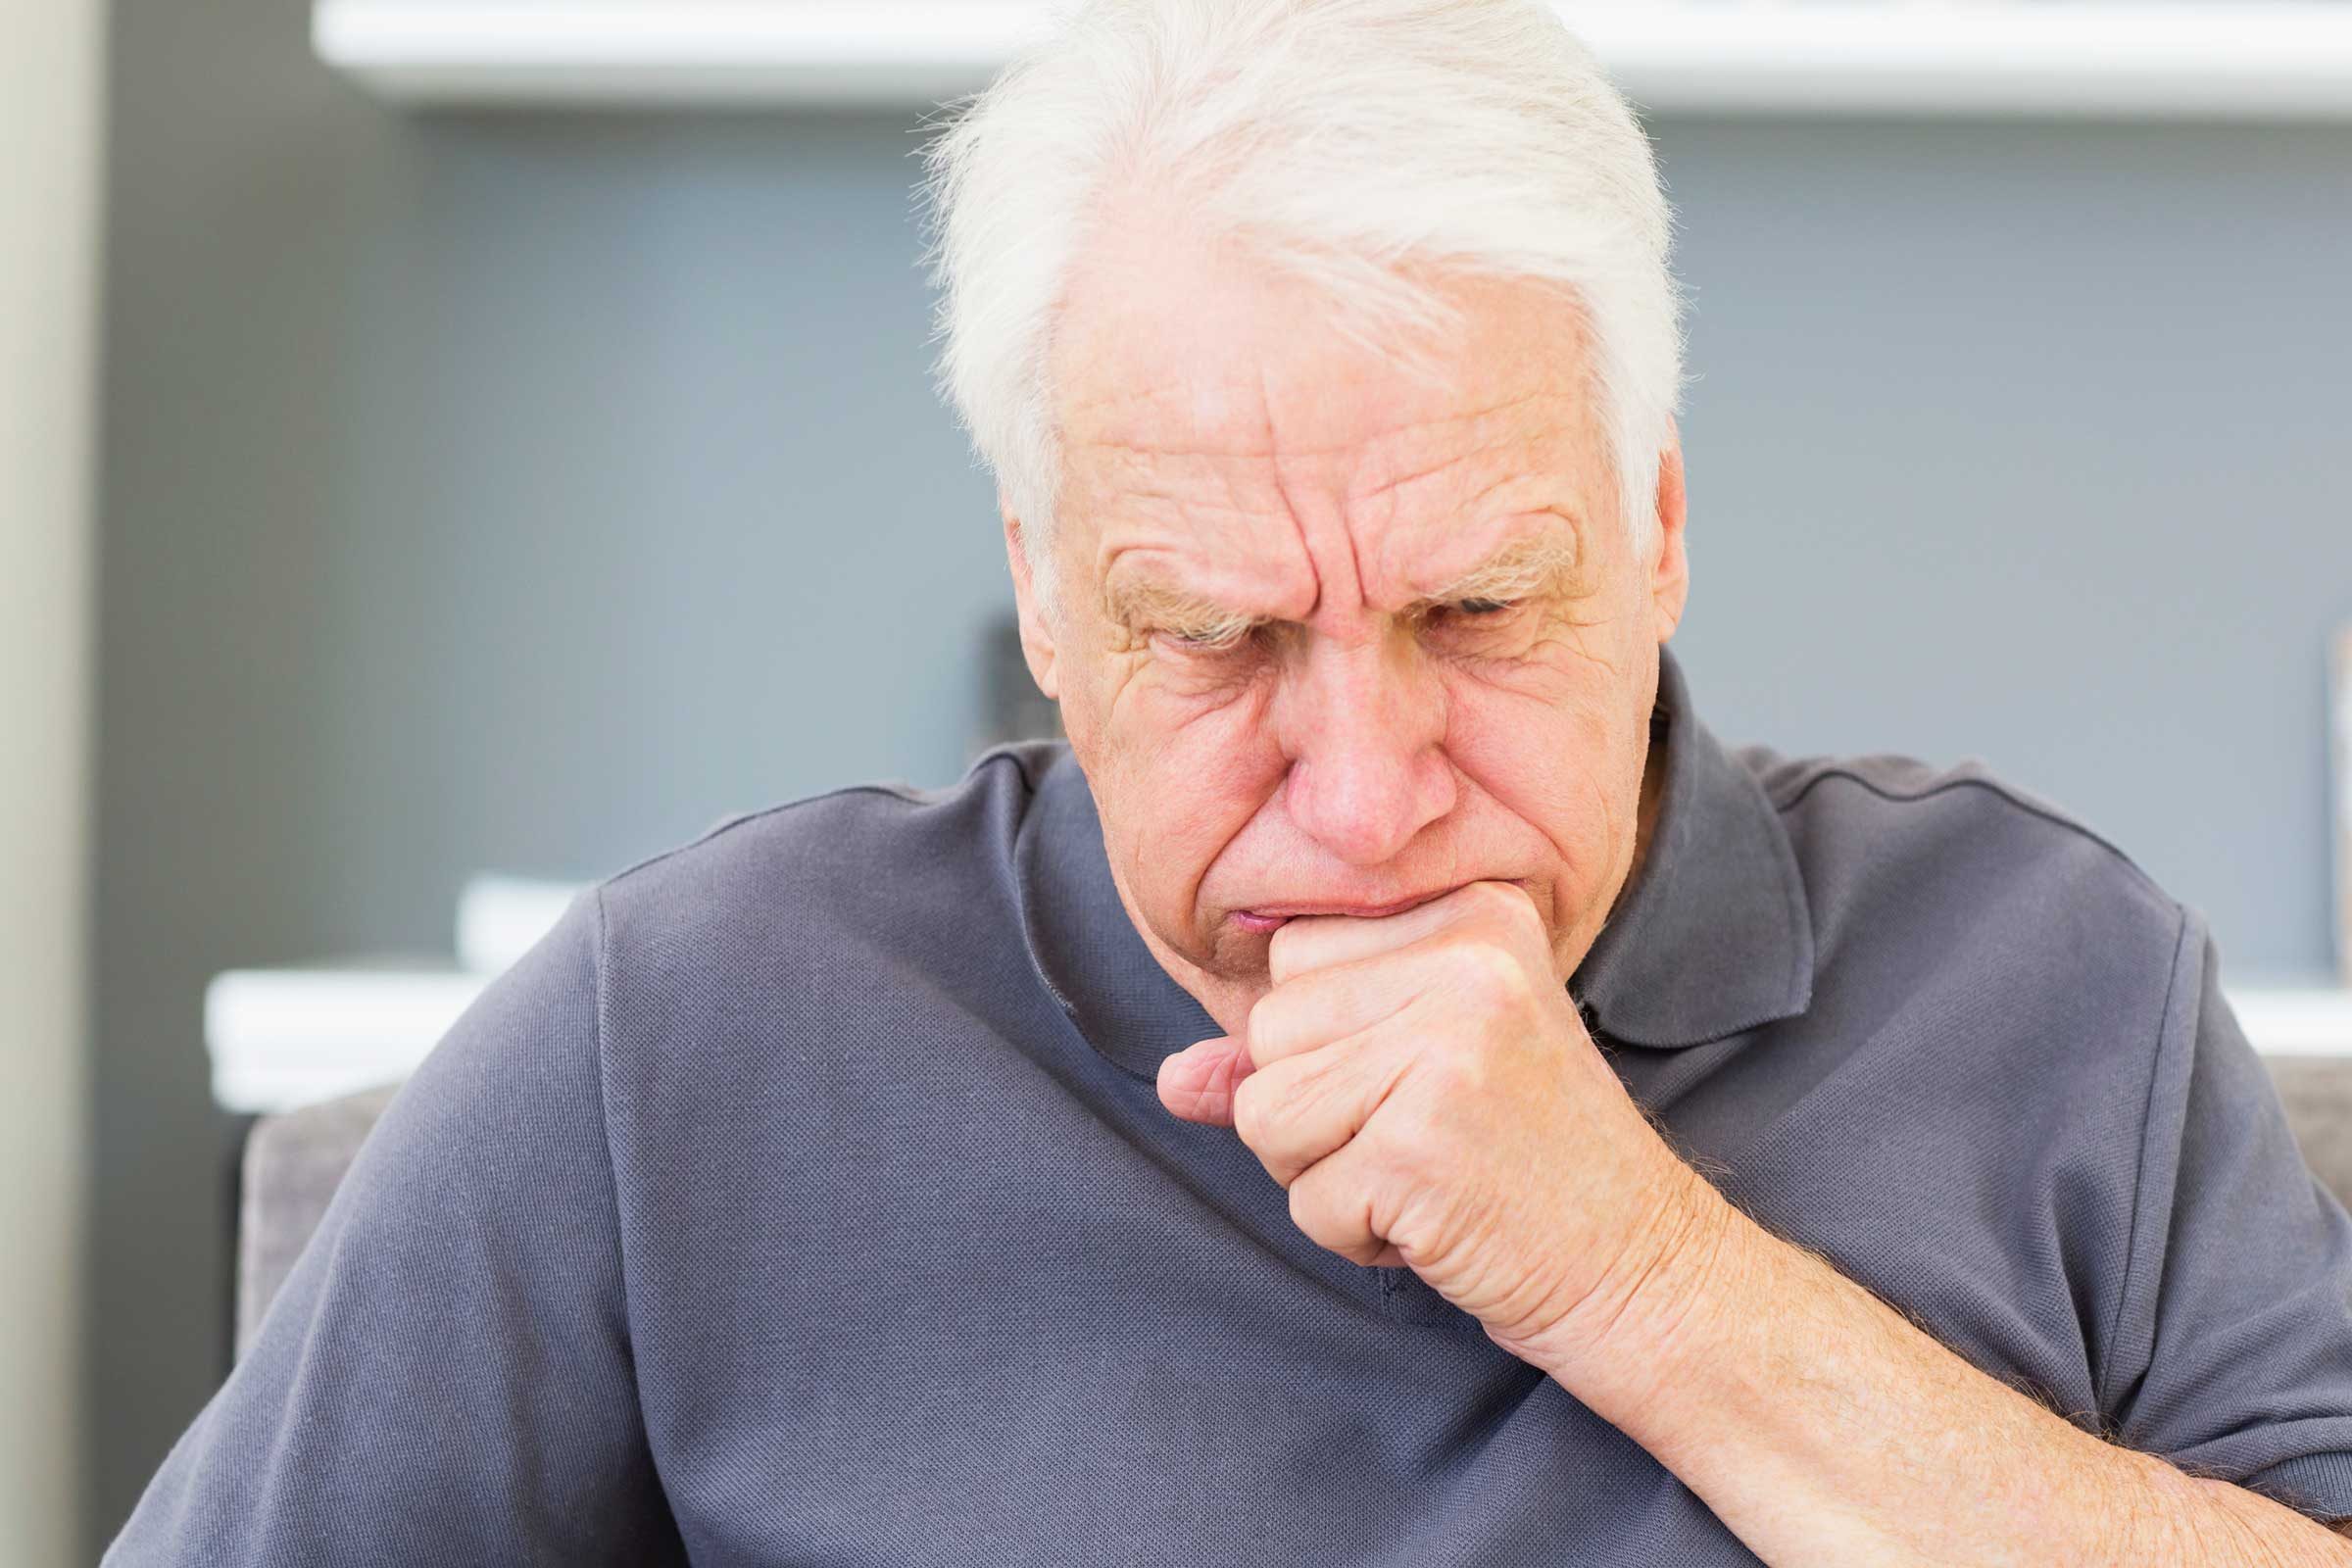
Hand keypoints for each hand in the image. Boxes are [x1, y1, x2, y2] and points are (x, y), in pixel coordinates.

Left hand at [1158, 881, 1715, 1369]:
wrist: (1644, 1266)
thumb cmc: (1527, 1162)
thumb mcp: (1420, 1072)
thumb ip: (1298, 1057)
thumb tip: (1173, 1078)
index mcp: (1471, 911)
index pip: (1296, 959)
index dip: (1329, 1044)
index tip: (1422, 1080)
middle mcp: (1463, 959)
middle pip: (1269, 1031)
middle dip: (1319, 1112)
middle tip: (1428, 1138)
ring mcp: (1444, 1049)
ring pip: (1266, 1112)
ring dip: (1328, 1175)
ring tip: (1428, 1174)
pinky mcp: (1420, 1145)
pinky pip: (1304, 1198)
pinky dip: (1357, 1235)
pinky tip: (1441, 1219)